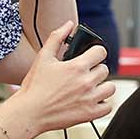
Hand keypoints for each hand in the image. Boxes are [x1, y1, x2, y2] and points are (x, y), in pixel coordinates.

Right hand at [10, 20, 113, 134]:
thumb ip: (57, 37)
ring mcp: (90, 99)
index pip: (101, 52)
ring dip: (102, 86)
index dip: (95, 52)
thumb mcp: (43, 57)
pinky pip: (108, 106)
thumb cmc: (34, 86)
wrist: (29, 112)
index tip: (91, 57)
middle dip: (95, 70)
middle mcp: (86, 82)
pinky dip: (102, 104)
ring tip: (90, 88)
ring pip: (110, 87)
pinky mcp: (90, 114)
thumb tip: (69, 25)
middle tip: (84, 75)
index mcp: (77, 66)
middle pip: (105, 70)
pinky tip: (91, 101)